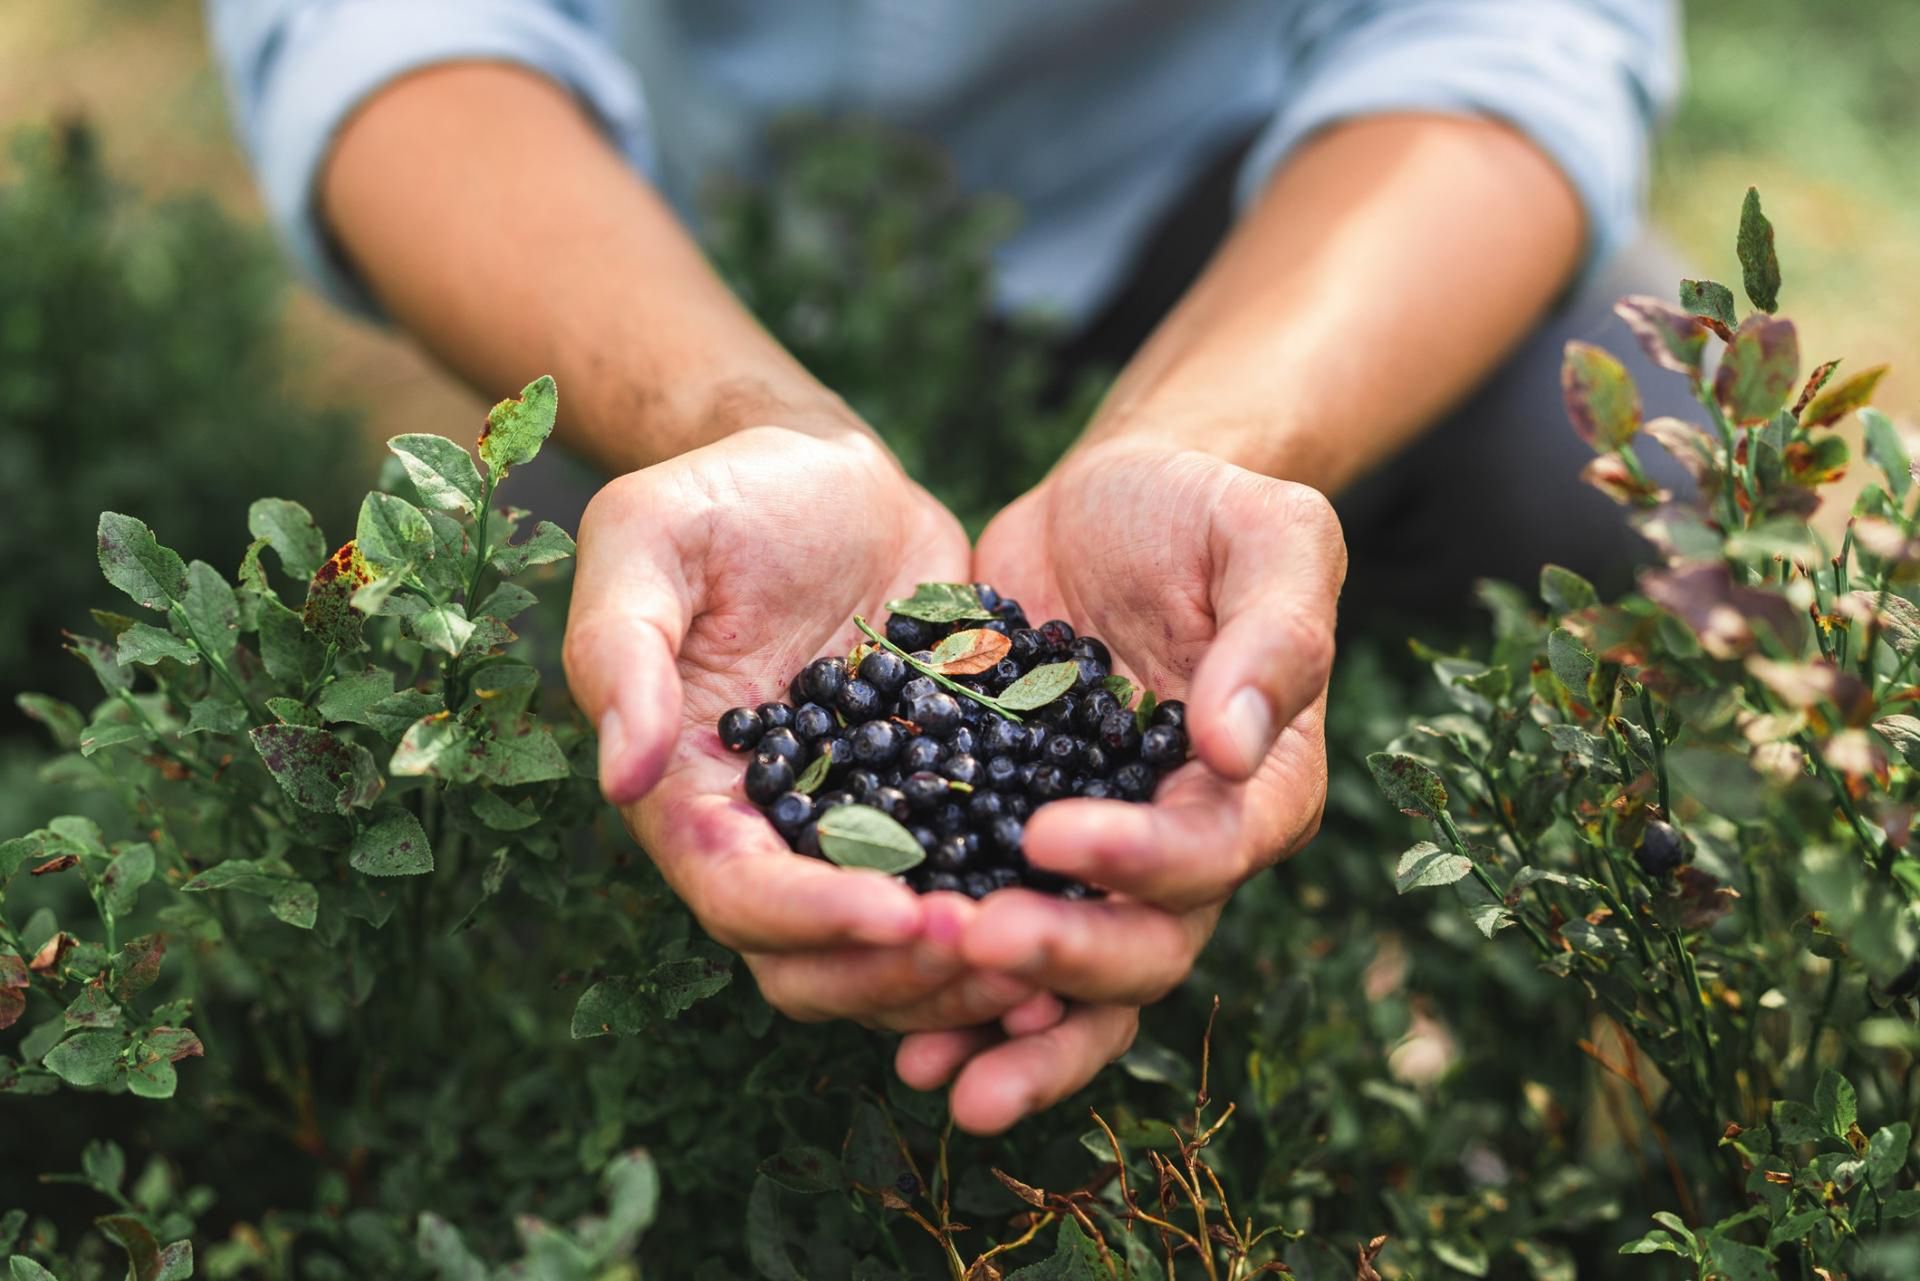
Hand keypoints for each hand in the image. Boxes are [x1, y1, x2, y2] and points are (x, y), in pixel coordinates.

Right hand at [564, 425, 1062, 1032]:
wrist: (827, 473)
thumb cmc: (720, 498)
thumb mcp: (647, 541)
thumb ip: (622, 653)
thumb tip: (624, 777)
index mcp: (694, 797)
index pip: (740, 895)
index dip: (813, 917)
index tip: (898, 911)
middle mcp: (775, 839)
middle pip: (818, 963)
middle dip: (897, 971)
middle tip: (987, 941)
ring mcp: (864, 830)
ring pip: (901, 952)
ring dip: (967, 972)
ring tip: (1046, 945)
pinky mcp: (941, 804)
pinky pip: (977, 886)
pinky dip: (1020, 911)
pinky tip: (1091, 907)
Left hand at [898, 442, 1344, 1131]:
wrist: (1112, 503)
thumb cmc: (1205, 512)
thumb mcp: (1268, 536)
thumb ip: (1273, 634)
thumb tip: (1231, 743)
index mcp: (1260, 786)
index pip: (1212, 852)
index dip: (1139, 861)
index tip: (1050, 832)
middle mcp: (1183, 846)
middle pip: (1142, 948)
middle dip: (1062, 959)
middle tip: (974, 943)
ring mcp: (1094, 857)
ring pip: (1069, 984)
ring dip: (1004, 1032)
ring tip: (929, 1070)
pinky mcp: (1008, 840)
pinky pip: (989, 933)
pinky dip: (947, 992)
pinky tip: (884, 1025)